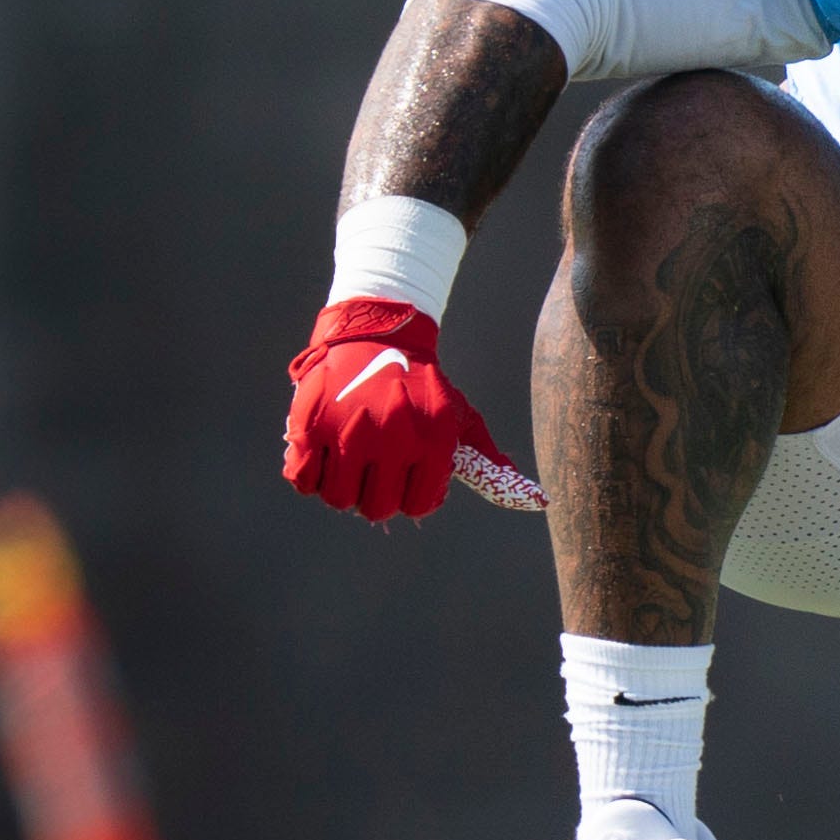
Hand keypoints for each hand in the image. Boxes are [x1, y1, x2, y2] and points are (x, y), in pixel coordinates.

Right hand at [281, 299, 536, 522]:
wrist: (377, 332)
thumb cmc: (423, 386)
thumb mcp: (460, 417)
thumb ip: (488, 462)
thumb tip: (538, 501)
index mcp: (431, 442)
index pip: (417, 506)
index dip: (411, 497)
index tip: (406, 479)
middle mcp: (390, 439)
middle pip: (376, 508)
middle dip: (376, 496)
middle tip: (374, 472)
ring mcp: (347, 431)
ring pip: (338, 499)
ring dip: (342, 488)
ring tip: (349, 463)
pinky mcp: (308, 423)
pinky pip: (301, 478)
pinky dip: (307, 474)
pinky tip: (321, 457)